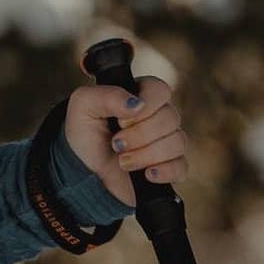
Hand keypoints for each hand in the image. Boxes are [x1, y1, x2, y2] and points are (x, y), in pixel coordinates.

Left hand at [62, 75, 184, 207]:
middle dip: (140, 134)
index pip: (160, 89)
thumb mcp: (83, 107)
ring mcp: (166, 143)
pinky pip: (181, 167)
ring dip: (146, 154)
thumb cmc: (83, 136)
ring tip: (122, 162)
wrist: (82, 173)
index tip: (121, 120)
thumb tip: (137, 104)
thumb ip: (107, 95)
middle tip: (116, 143)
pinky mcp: (169, 168)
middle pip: (170, 117)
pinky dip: (164, 171)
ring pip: (177, 142)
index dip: (146, 104)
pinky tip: (146, 174)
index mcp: (140, 97)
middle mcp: (157, 118)